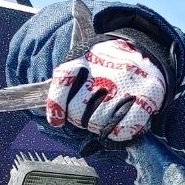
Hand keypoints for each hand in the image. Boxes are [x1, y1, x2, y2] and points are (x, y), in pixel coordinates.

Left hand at [45, 38, 165, 140]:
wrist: (147, 49)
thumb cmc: (108, 61)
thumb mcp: (84, 56)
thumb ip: (66, 77)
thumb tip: (36, 102)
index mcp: (85, 57)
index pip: (62, 82)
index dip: (55, 106)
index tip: (56, 121)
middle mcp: (105, 69)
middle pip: (78, 111)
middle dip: (79, 120)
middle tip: (87, 117)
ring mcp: (127, 83)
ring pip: (97, 123)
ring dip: (97, 128)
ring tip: (103, 121)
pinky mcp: (147, 96)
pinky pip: (123, 128)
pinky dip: (116, 135)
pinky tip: (116, 130)